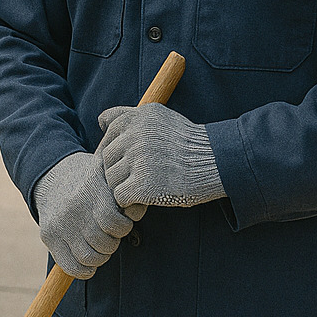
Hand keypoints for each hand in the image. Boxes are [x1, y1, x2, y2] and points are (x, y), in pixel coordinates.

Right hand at [32, 152, 135, 279]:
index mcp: (91, 190)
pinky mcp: (48, 236)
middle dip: (112, 242)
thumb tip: (137, 210)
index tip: (122, 222)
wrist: (52, 176)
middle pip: (105, 244)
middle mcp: (73, 208)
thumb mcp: (108, 175)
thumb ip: (127, 191)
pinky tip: (87, 260)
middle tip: (109, 234)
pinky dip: (84, 269)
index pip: (114, 223)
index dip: (123, 227)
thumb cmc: (91, 180)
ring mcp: (59, 224)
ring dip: (100, 256)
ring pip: (90, 258)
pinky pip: (72, 266)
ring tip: (98, 243)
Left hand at [98, 103, 225, 208]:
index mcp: (138, 118)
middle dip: (121, 168)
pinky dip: (130, 201)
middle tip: (144, 173)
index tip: (138, 154)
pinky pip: (120, 196)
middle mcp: (134, 136)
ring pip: (111, 178)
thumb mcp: (160, 116)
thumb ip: (129, 115)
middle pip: (107, 158)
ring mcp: (137, 161)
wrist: (216, 164)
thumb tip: (101, 121)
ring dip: (125, 185)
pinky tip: (147, 196)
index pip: (109, 133)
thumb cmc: (188, 144)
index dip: (120, 148)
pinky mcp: (141, 185)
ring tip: (148, 183)